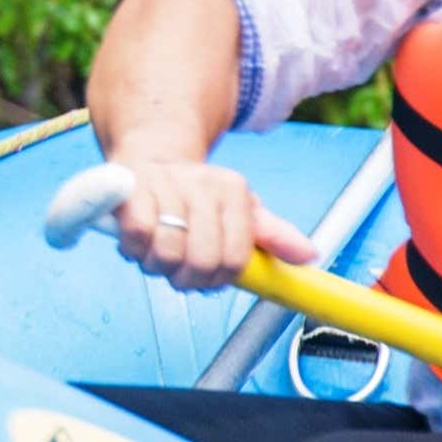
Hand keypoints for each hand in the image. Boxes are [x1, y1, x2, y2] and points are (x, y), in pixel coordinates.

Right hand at [102, 159, 317, 290]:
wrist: (151, 160)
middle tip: (178, 270)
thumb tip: (309, 254)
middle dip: (186, 278)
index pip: (234, 260)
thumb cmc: (198, 198)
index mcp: (234, 190)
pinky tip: (138, 242)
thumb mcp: (240, 213)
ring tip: (156, 253)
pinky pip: (139, 234)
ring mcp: (167, 182)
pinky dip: (135, 249)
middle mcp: (203, 183)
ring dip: (157, 265)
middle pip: (202, 261)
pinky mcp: (132, 185)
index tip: (205, 277)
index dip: (216, 281)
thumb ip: (274, 235)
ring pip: (168, 252)